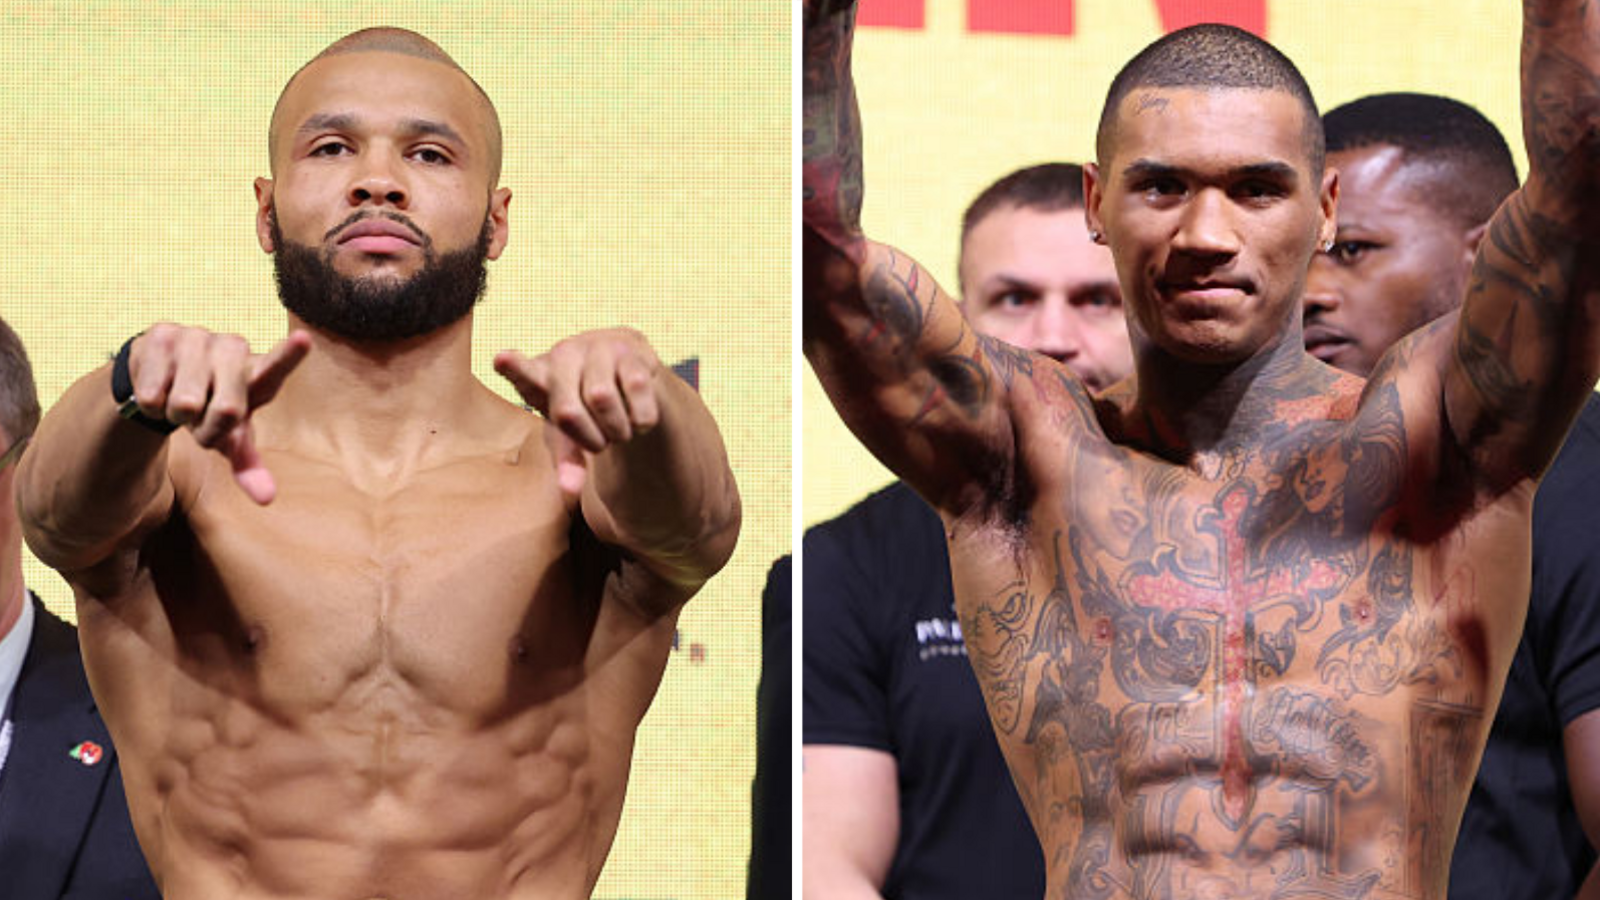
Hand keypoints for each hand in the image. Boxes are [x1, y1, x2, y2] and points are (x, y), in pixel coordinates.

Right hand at [126, 324, 311, 504]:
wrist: (164, 374)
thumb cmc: (209, 408)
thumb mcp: (230, 436)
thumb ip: (248, 465)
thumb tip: (266, 499)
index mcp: (258, 374)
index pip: (277, 367)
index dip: (290, 354)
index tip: (304, 339)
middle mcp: (233, 349)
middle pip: (228, 411)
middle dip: (208, 428)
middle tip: (202, 416)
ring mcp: (198, 337)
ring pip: (184, 404)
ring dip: (176, 415)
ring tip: (180, 399)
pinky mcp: (161, 335)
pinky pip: (152, 393)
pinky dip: (151, 403)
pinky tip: (158, 386)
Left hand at [493, 328, 663, 498]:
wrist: (620, 367)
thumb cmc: (583, 405)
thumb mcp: (568, 434)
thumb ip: (566, 460)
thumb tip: (570, 490)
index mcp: (538, 376)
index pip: (523, 373)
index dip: (513, 366)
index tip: (502, 358)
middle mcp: (562, 354)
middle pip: (568, 411)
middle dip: (589, 439)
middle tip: (600, 444)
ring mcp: (595, 346)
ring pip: (603, 398)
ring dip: (617, 428)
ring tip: (618, 427)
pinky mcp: (630, 346)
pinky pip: (637, 390)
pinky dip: (641, 417)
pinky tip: (637, 413)